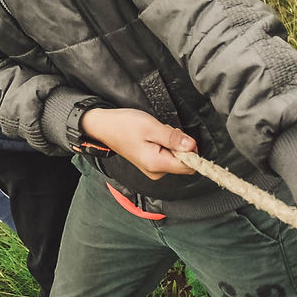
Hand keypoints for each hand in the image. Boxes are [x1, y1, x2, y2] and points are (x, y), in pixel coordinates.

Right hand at [80, 107, 196, 178]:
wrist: (104, 126)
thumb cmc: (124, 125)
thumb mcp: (151, 127)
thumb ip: (173, 138)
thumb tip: (192, 146)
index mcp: (157, 164)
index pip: (189, 166)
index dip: (192, 151)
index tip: (183, 137)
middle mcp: (156, 171)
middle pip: (183, 162)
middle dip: (179, 144)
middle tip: (163, 131)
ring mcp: (152, 169)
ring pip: (175, 158)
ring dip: (171, 143)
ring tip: (155, 131)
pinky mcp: (150, 163)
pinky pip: (167, 156)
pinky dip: (165, 144)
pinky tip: (153, 135)